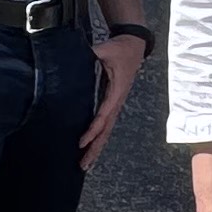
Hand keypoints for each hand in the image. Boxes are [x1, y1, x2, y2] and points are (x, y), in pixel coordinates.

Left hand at [80, 30, 144, 171]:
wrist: (133, 46)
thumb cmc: (120, 48)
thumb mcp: (106, 49)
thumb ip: (93, 53)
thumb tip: (78, 56)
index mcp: (116, 92)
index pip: (103, 116)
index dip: (92, 130)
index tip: (81, 142)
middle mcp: (117, 102)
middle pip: (106, 131)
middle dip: (95, 148)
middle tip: (83, 165)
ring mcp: (116, 104)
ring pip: (107, 130)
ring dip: (97, 147)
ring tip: (86, 164)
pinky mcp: (113, 103)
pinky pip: (106, 124)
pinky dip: (99, 137)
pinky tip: (92, 147)